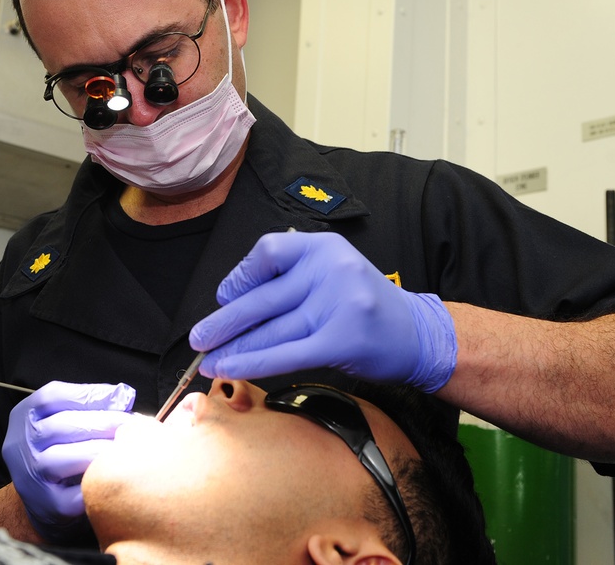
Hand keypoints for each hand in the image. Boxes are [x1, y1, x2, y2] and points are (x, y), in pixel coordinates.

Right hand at [1, 381, 135, 542]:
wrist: (46, 499)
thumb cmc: (64, 449)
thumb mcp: (67, 419)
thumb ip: (91, 404)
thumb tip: (124, 395)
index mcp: (24, 416)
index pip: (52, 396)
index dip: (90, 394)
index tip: (122, 397)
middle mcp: (20, 445)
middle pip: (62, 425)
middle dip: (104, 421)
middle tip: (131, 423)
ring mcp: (31, 477)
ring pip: (67, 457)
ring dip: (102, 450)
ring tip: (126, 446)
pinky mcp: (48, 505)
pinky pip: (77, 493)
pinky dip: (98, 481)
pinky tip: (116, 474)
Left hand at [189, 232, 456, 391]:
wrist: (415, 334)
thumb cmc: (364, 305)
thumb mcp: (331, 272)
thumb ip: (290, 277)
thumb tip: (231, 302)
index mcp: (323, 247)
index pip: (268, 252)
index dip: (240, 277)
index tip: (224, 296)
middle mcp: (330, 270)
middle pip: (263, 298)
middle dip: (224, 321)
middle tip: (199, 337)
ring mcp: (337, 305)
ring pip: (270, 330)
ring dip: (233, 348)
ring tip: (208, 359)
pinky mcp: (340, 341)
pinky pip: (285, 353)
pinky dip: (252, 362)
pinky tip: (231, 368)